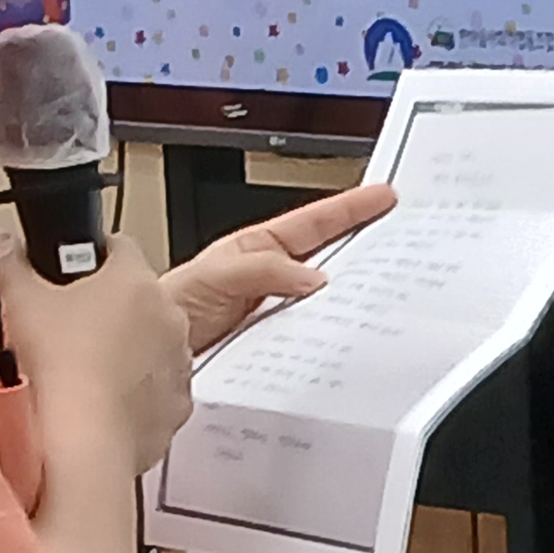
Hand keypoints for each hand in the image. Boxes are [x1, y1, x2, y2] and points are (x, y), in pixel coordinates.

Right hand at [2, 233, 195, 477]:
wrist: (86, 439)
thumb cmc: (60, 367)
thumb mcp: (21, 302)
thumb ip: (12, 264)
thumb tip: (5, 246)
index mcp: (135, 279)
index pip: (119, 245)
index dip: (91, 254)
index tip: (71, 269)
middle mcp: (169, 316)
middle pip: (138, 297)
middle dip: (109, 306)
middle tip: (70, 324)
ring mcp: (180, 362)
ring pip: (153, 343)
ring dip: (128, 348)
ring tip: (84, 367)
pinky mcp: (178, 404)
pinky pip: (158, 387)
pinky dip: (137, 390)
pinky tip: (103, 399)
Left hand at [165, 180, 400, 356]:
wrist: (153, 355)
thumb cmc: (172, 307)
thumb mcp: (216, 276)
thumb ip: (262, 271)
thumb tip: (312, 279)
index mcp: (258, 250)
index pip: (313, 223)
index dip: (349, 209)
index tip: (383, 197)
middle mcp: (272, 280)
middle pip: (328, 259)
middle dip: (363, 250)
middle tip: (400, 242)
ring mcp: (277, 312)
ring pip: (324, 300)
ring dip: (350, 300)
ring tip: (382, 293)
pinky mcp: (279, 346)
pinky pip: (314, 335)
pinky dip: (332, 336)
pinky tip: (348, 338)